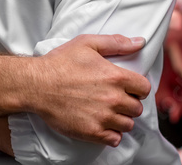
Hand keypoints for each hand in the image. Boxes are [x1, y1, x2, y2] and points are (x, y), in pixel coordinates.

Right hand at [29, 34, 149, 147]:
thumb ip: (116, 43)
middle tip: (115, 99)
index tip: (128, 88)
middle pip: (137, 108)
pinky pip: (114, 139)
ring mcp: (103, 117)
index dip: (138, 87)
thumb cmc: (60, 62)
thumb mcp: (87, 44)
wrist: (36, 85)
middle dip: (129, 103)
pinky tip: (102, 124)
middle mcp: (113, 98)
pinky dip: (111, 134)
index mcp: (115, 76)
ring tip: (108, 112)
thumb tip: (140, 42)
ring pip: (128, 125)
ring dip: (121, 119)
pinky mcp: (92, 132)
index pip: (144, 88)